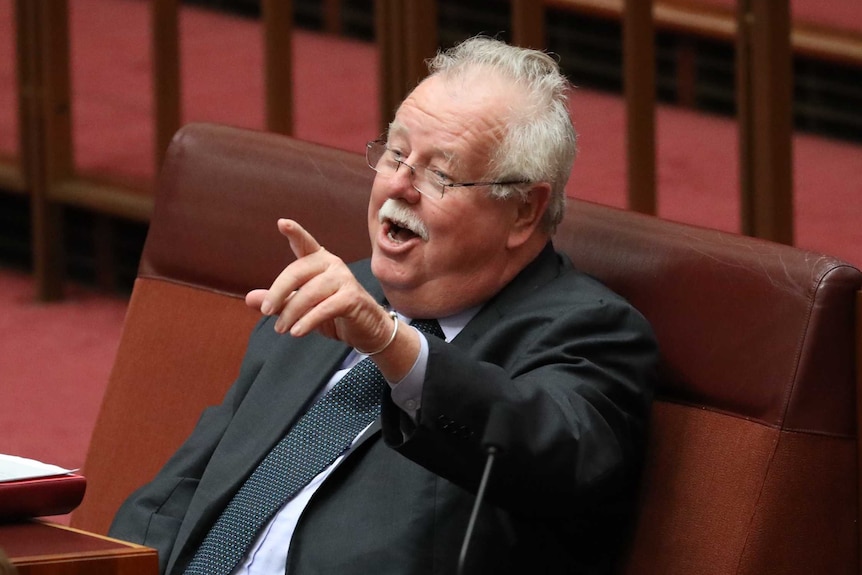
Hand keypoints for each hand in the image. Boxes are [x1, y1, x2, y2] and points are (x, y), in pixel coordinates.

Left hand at [245, 219, 397, 352]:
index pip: (304, 243)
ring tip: (281, 329)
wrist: (366, 330)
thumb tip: (249, 298)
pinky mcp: (352, 297)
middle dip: (278, 292)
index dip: (294, 232)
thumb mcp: (300, 308)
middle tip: (266, 310)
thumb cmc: (332, 314)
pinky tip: (297, 332)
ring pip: (309, 293)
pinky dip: (308, 321)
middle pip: (297, 272)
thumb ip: (278, 301)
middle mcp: (332, 264)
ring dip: (291, 313)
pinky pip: (324, 308)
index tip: (282, 223)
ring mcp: (344, 279)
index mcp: (318, 261)